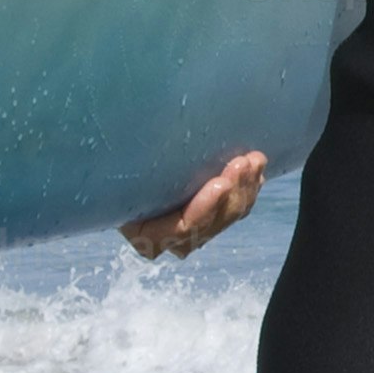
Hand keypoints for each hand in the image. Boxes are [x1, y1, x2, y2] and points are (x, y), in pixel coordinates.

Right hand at [119, 148, 266, 259]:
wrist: (126, 163)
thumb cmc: (118, 165)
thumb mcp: (120, 168)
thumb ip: (127, 163)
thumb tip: (117, 133)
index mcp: (144, 234)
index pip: (179, 229)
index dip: (203, 209)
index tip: (218, 182)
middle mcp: (170, 240)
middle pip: (210, 224)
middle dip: (231, 193)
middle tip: (241, 163)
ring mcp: (194, 230)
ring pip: (227, 216)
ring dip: (244, 188)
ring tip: (253, 161)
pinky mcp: (213, 216)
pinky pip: (236, 209)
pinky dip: (248, 189)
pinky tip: (256, 170)